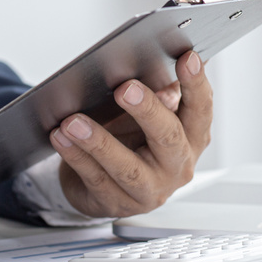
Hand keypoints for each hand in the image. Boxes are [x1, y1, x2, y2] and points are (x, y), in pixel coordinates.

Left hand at [50, 50, 211, 217]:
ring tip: (73, 121)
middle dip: (147, 111)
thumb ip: (157, 95)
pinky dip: (76, 156)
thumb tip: (157, 73)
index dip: (196, 83)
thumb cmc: (132, 143)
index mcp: (191, 138)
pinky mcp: (116, 203)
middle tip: (125, 88)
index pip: (201, 109)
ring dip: (99, 142)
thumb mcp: (148, 117)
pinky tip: (61, 137)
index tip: (187, 57)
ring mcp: (149, 190)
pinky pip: (95, 178)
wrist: (108, 188)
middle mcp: (177, 166)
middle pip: (168, 137)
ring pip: (127, 167)